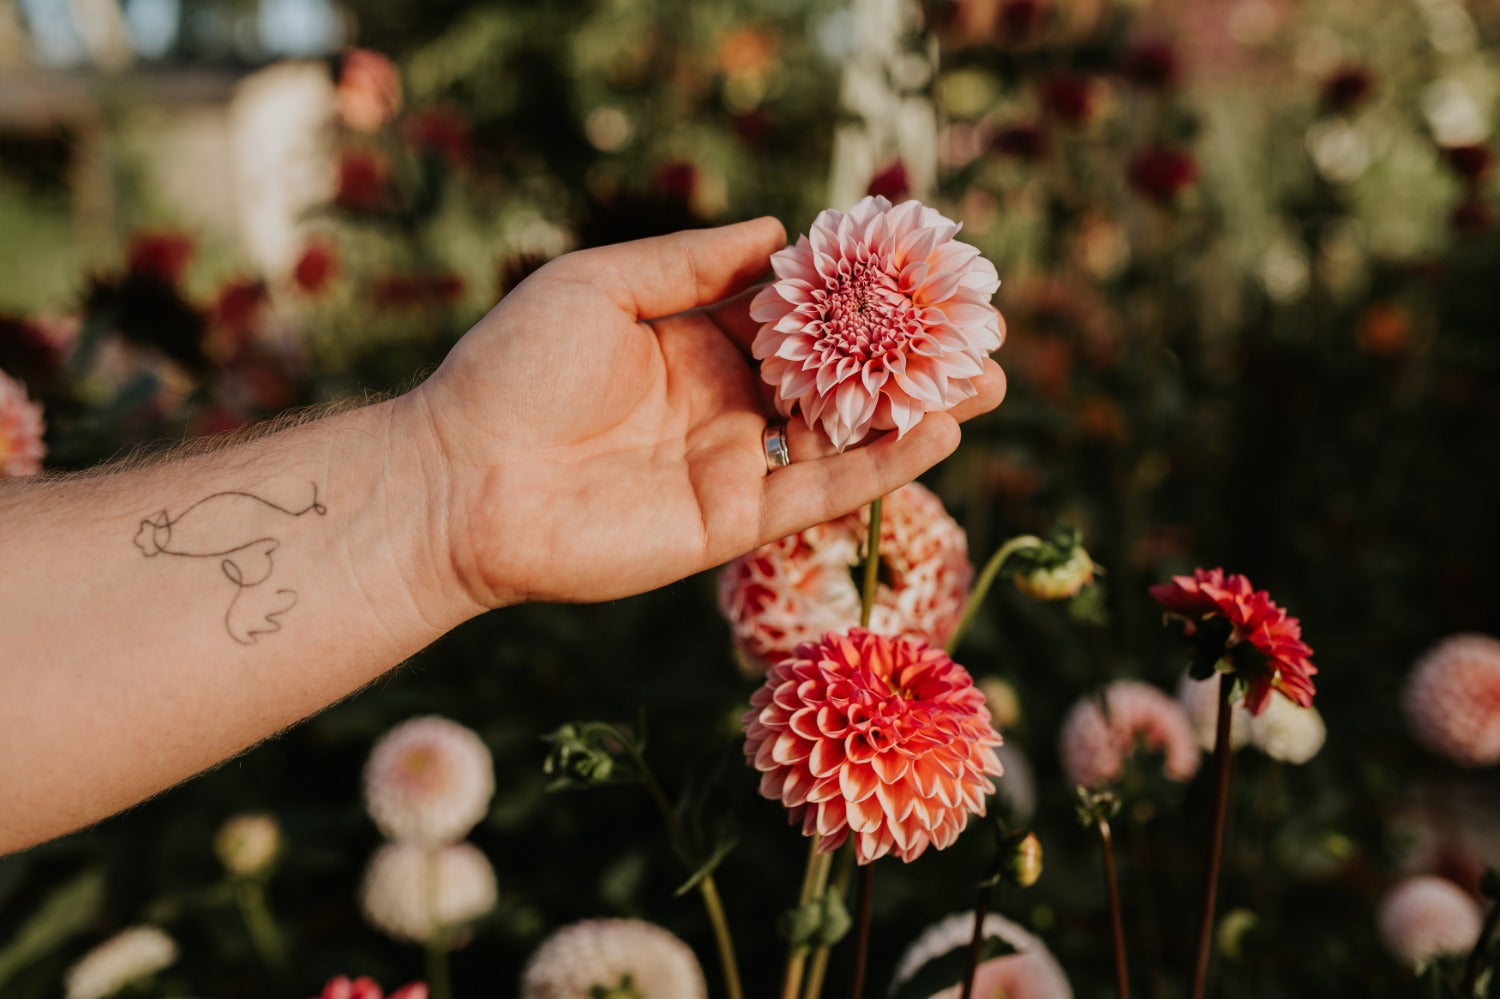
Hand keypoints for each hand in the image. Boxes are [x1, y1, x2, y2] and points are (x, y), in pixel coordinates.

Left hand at [411, 217, 1005, 607]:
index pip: (793, 312)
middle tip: (978, 332)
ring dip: (915, 411)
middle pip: (833, 375)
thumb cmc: (514, 368)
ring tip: (988, 382)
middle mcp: (723, 402)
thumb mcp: (601, 285)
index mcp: (691, 340)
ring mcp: (732, 464)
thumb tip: (778, 231)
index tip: (917, 265)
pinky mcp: (733, 522)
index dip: (854, 291)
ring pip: (843, 435)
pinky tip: (940, 432)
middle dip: (903, 355)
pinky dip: (882, 466)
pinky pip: (822, 493)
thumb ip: (692, 262)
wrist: (463, 481)